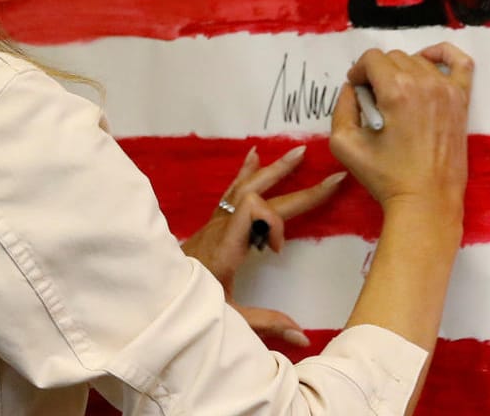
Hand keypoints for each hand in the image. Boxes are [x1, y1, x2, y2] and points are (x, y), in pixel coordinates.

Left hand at [179, 143, 346, 347]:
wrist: (158, 293)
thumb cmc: (190, 304)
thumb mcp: (229, 318)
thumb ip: (266, 324)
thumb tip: (304, 337)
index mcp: (226, 245)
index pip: (253, 209)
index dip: (273, 223)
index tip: (277, 251)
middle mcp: (222, 226)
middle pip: (259, 193)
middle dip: (298, 187)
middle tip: (331, 180)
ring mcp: (217, 221)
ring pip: (247, 185)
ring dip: (275, 170)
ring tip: (298, 152)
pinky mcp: (215, 222)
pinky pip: (232, 190)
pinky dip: (246, 171)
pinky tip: (255, 154)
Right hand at [329, 43, 472, 214]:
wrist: (426, 201)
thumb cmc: (386, 176)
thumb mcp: (344, 144)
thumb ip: (341, 107)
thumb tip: (352, 88)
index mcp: (396, 91)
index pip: (372, 59)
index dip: (359, 72)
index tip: (357, 91)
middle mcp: (424, 83)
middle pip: (394, 57)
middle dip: (378, 73)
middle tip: (374, 100)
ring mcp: (447, 90)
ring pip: (418, 60)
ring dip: (403, 70)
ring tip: (396, 96)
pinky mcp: (462, 100)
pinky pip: (460, 62)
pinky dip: (443, 55)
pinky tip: (428, 63)